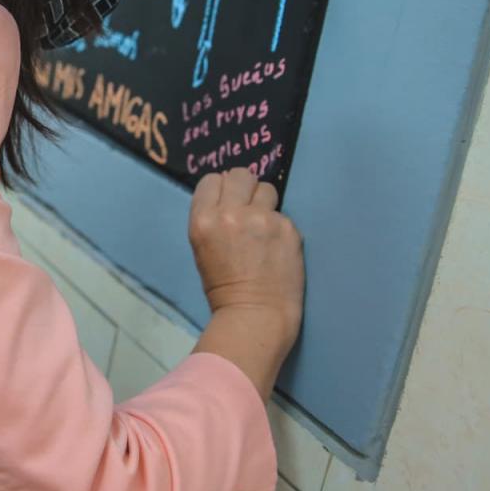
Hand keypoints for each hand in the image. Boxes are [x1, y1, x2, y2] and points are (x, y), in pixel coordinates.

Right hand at [188, 169, 304, 396]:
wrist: (254, 315)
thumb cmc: (223, 289)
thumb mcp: (203, 248)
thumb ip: (214, 219)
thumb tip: (231, 196)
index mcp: (203, 220)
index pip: (212, 180)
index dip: (222, 188)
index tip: (229, 200)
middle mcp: (230, 214)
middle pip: (241, 174)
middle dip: (246, 188)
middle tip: (250, 208)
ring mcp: (261, 219)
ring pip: (267, 188)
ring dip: (266, 203)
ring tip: (264, 227)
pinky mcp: (287, 228)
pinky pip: (283, 215)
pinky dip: (281, 228)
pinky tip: (277, 248)